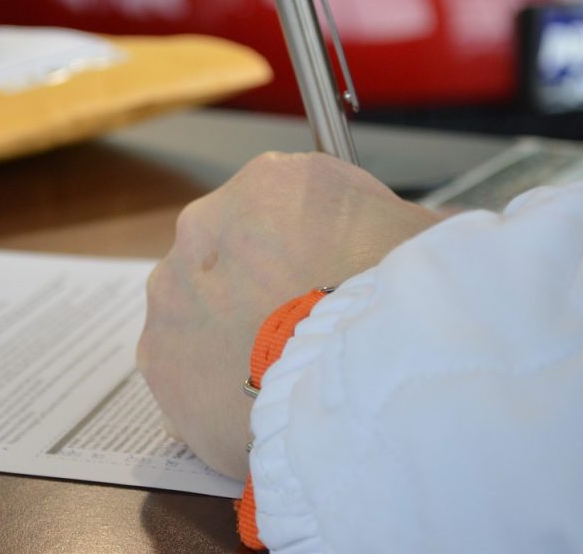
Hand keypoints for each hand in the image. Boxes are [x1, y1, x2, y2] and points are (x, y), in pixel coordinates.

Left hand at [137, 152, 442, 479]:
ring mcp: (173, 291)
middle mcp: (208, 225)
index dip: (320, 243)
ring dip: (234, 330)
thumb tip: (419, 238)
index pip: (289, 204)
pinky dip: (215, 380)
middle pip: (237, 252)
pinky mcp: (158, 356)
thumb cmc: (396, 305)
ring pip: (202, 306)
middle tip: (308, 326)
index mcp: (274, 183)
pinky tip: (256, 399)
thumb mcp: (424, 241)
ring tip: (282, 370)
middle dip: (266, 284)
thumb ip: (401, 229)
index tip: (337, 274)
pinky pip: (186, 364)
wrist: (356, 388)